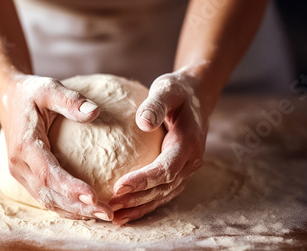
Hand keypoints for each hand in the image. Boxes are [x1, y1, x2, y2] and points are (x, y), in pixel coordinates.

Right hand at [0, 75, 112, 220]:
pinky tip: (87, 209)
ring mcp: (20, 173)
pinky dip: (66, 206)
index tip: (94, 197)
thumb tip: (95, 111)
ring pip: (47, 201)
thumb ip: (71, 100)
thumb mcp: (50, 88)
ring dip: (74, 211)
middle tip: (107, 214)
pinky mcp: (26, 176)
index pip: (48, 173)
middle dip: (78, 207)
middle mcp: (19, 164)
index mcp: (25, 145)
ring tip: (103, 216)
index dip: (70, 188)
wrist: (9, 99)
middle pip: (49, 195)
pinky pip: (46, 197)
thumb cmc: (32, 93)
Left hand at [109, 72, 206, 224]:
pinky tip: (125, 211)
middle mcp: (190, 162)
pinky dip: (145, 204)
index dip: (143, 180)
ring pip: (163, 195)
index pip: (165, 169)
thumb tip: (143, 122)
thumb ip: (156, 105)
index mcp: (188, 144)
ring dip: (139, 207)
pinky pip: (162, 192)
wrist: (196, 96)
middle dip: (136, 200)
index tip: (118, 187)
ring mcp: (185, 169)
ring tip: (114, 217)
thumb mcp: (168, 90)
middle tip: (109, 206)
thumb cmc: (178, 91)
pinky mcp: (178, 172)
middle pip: (163, 188)